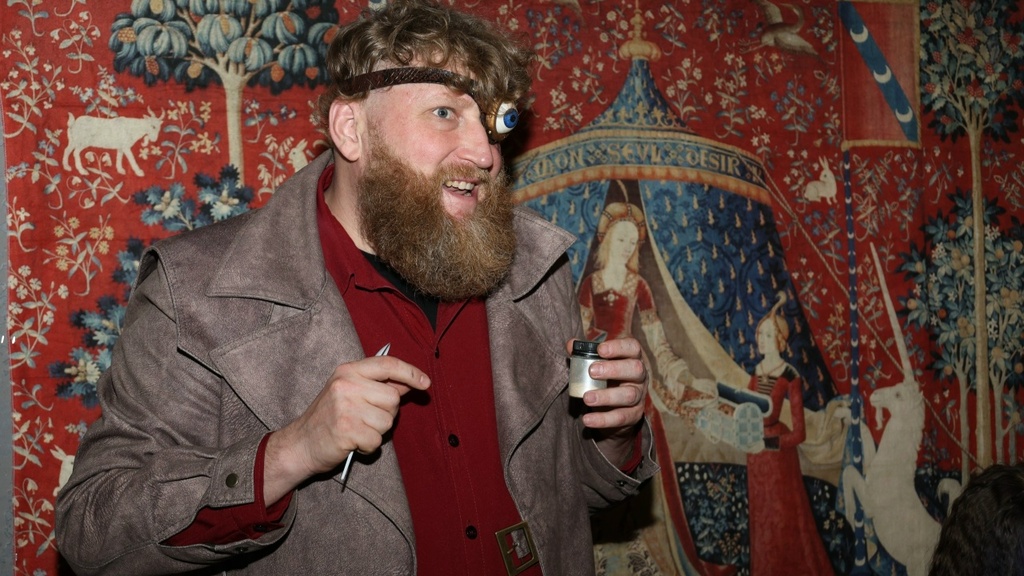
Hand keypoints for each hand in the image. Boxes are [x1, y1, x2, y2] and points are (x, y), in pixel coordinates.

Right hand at [264, 355, 429, 502]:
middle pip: (393, 398)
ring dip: (377, 431)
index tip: (426, 383)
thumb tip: (411, 381)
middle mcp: (346, 385)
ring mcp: (345, 407)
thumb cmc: (329, 418)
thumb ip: (378, 386)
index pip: (388, 364)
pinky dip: (369, 446)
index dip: (411, 372)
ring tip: (357, 430)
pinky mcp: (346, 430)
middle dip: (386, 413)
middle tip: (366, 419)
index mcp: (348, 371)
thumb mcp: (349, 392)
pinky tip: (354, 443)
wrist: (300, 444)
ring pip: (388, 420)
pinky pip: (377, 439)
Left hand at [567, 337, 647, 466]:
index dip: (618, 347)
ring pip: (629, 395)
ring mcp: (639, 397)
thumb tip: (571, 344)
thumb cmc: (605, 380)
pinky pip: (621, 418)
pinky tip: (587, 419)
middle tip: (592, 371)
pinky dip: (603, 419)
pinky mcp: (634, 416)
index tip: (600, 349)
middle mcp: (639, 377)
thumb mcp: (596, 365)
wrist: (614, 411)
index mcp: (631, 359)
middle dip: (613, 369)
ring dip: (606, 396)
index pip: (632, 347)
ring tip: (587, 398)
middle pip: (635, 369)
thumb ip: (583, 354)